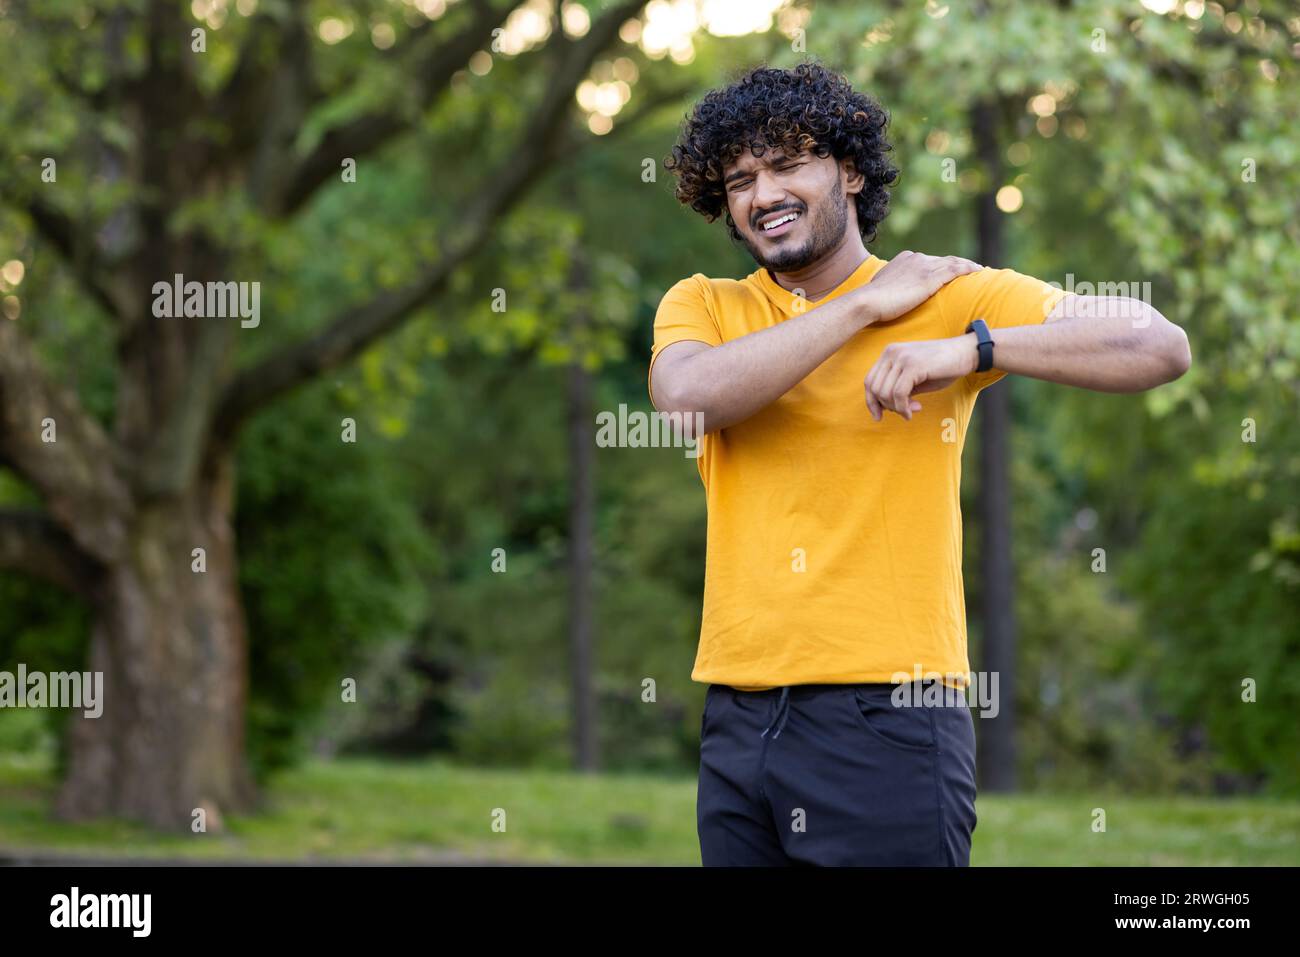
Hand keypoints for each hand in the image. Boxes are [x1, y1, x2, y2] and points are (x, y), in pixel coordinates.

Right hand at [856, 251, 983, 325]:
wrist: (868, 301)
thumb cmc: (872, 301)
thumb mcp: (882, 288)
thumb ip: (892, 286)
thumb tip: (892, 294)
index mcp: (905, 258)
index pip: (929, 261)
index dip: (942, 265)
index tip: (951, 270)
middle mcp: (916, 258)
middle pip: (943, 259)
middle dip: (957, 264)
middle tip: (971, 269)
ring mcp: (924, 266)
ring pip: (953, 262)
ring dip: (968, 265)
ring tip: (980, 270)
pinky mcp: (931, 277)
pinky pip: (957, 269)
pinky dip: (968, 268)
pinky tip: (978, 271)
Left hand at [864, 334, 978, 421]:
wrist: (966, 353)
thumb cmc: (942, 367)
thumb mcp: (915, 379)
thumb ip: (898, 389)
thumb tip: (882, 408)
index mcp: (889, 353)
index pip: (869, 381)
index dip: (871, 402)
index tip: (878, 416)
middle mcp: (892, 352)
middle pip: (875, 388)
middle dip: (887, 407)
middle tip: (905, 412)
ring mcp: (901, 357)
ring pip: (885, 393)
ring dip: (897, 408)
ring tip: (912, 410)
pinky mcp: (913, 365)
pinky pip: (898, 394)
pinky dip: (903, 408)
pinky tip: (912, 411)